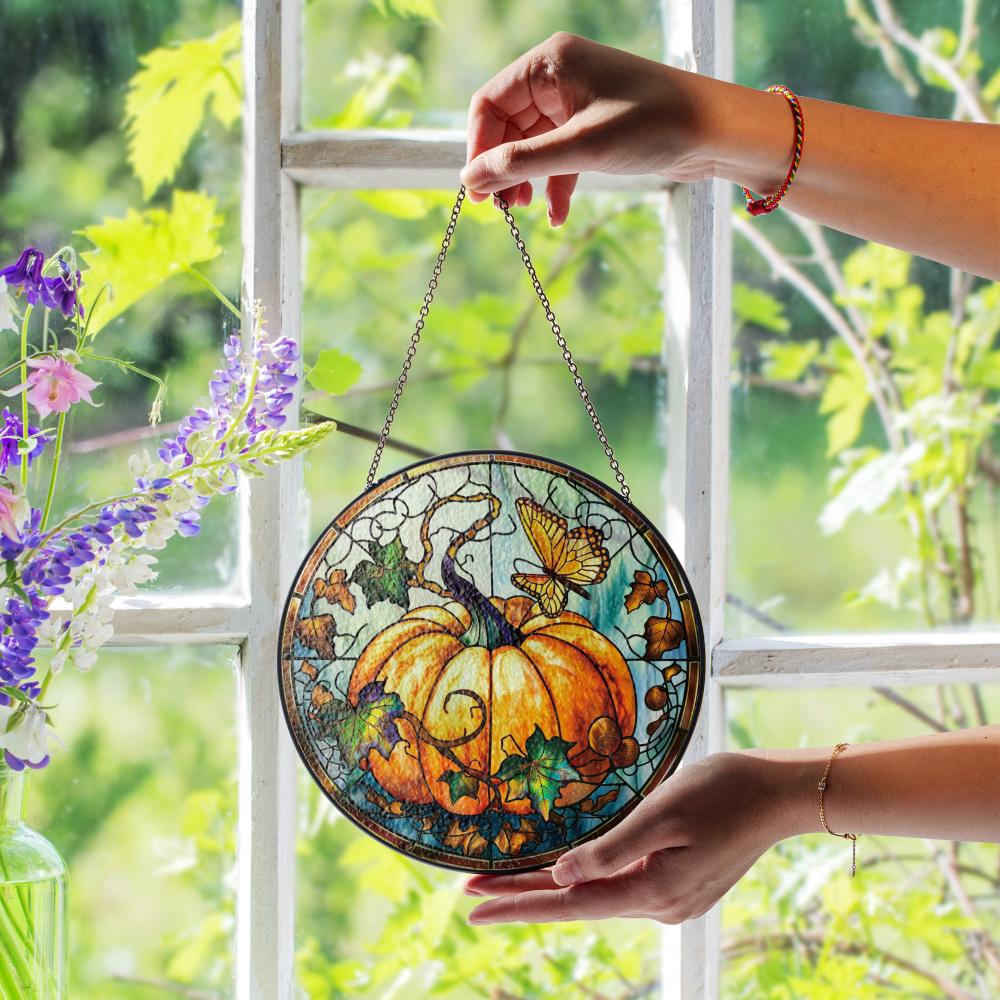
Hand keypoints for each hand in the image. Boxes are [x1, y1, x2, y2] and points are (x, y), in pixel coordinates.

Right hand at [460, 32, 717, 225]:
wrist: (716, 131)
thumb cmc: (653, 125)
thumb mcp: (580, 147)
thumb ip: (521, 164)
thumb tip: (470, 179)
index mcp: (550, 63)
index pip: (489, 103)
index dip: (477, 148)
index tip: (476, 190)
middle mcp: (560, 77)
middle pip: (508, 126)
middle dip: (503, 169)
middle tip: (500, 211)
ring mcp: (577, 102)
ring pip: (532, 145)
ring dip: (526, 180)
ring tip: (525, 214)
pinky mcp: (595, 127)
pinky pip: (559, 156)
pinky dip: (555, 185)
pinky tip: (557, 216)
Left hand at [465, 751, 797, 924]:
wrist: (779, 793)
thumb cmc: (722, 791)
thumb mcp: (661, 814)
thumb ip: (610, 850)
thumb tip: (561, 877)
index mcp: (653, 891)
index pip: (569, 902)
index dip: (517, 902)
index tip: (473, 906)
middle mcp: (661, 905)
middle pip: (576, 902)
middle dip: (522, 897)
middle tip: (471, 893)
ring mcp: (674, 898)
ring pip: (596, 896)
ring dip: (551, 888)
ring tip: (506, 881)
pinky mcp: (682, 883)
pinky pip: (619, 886)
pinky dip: (585, 881)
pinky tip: (568, 874)